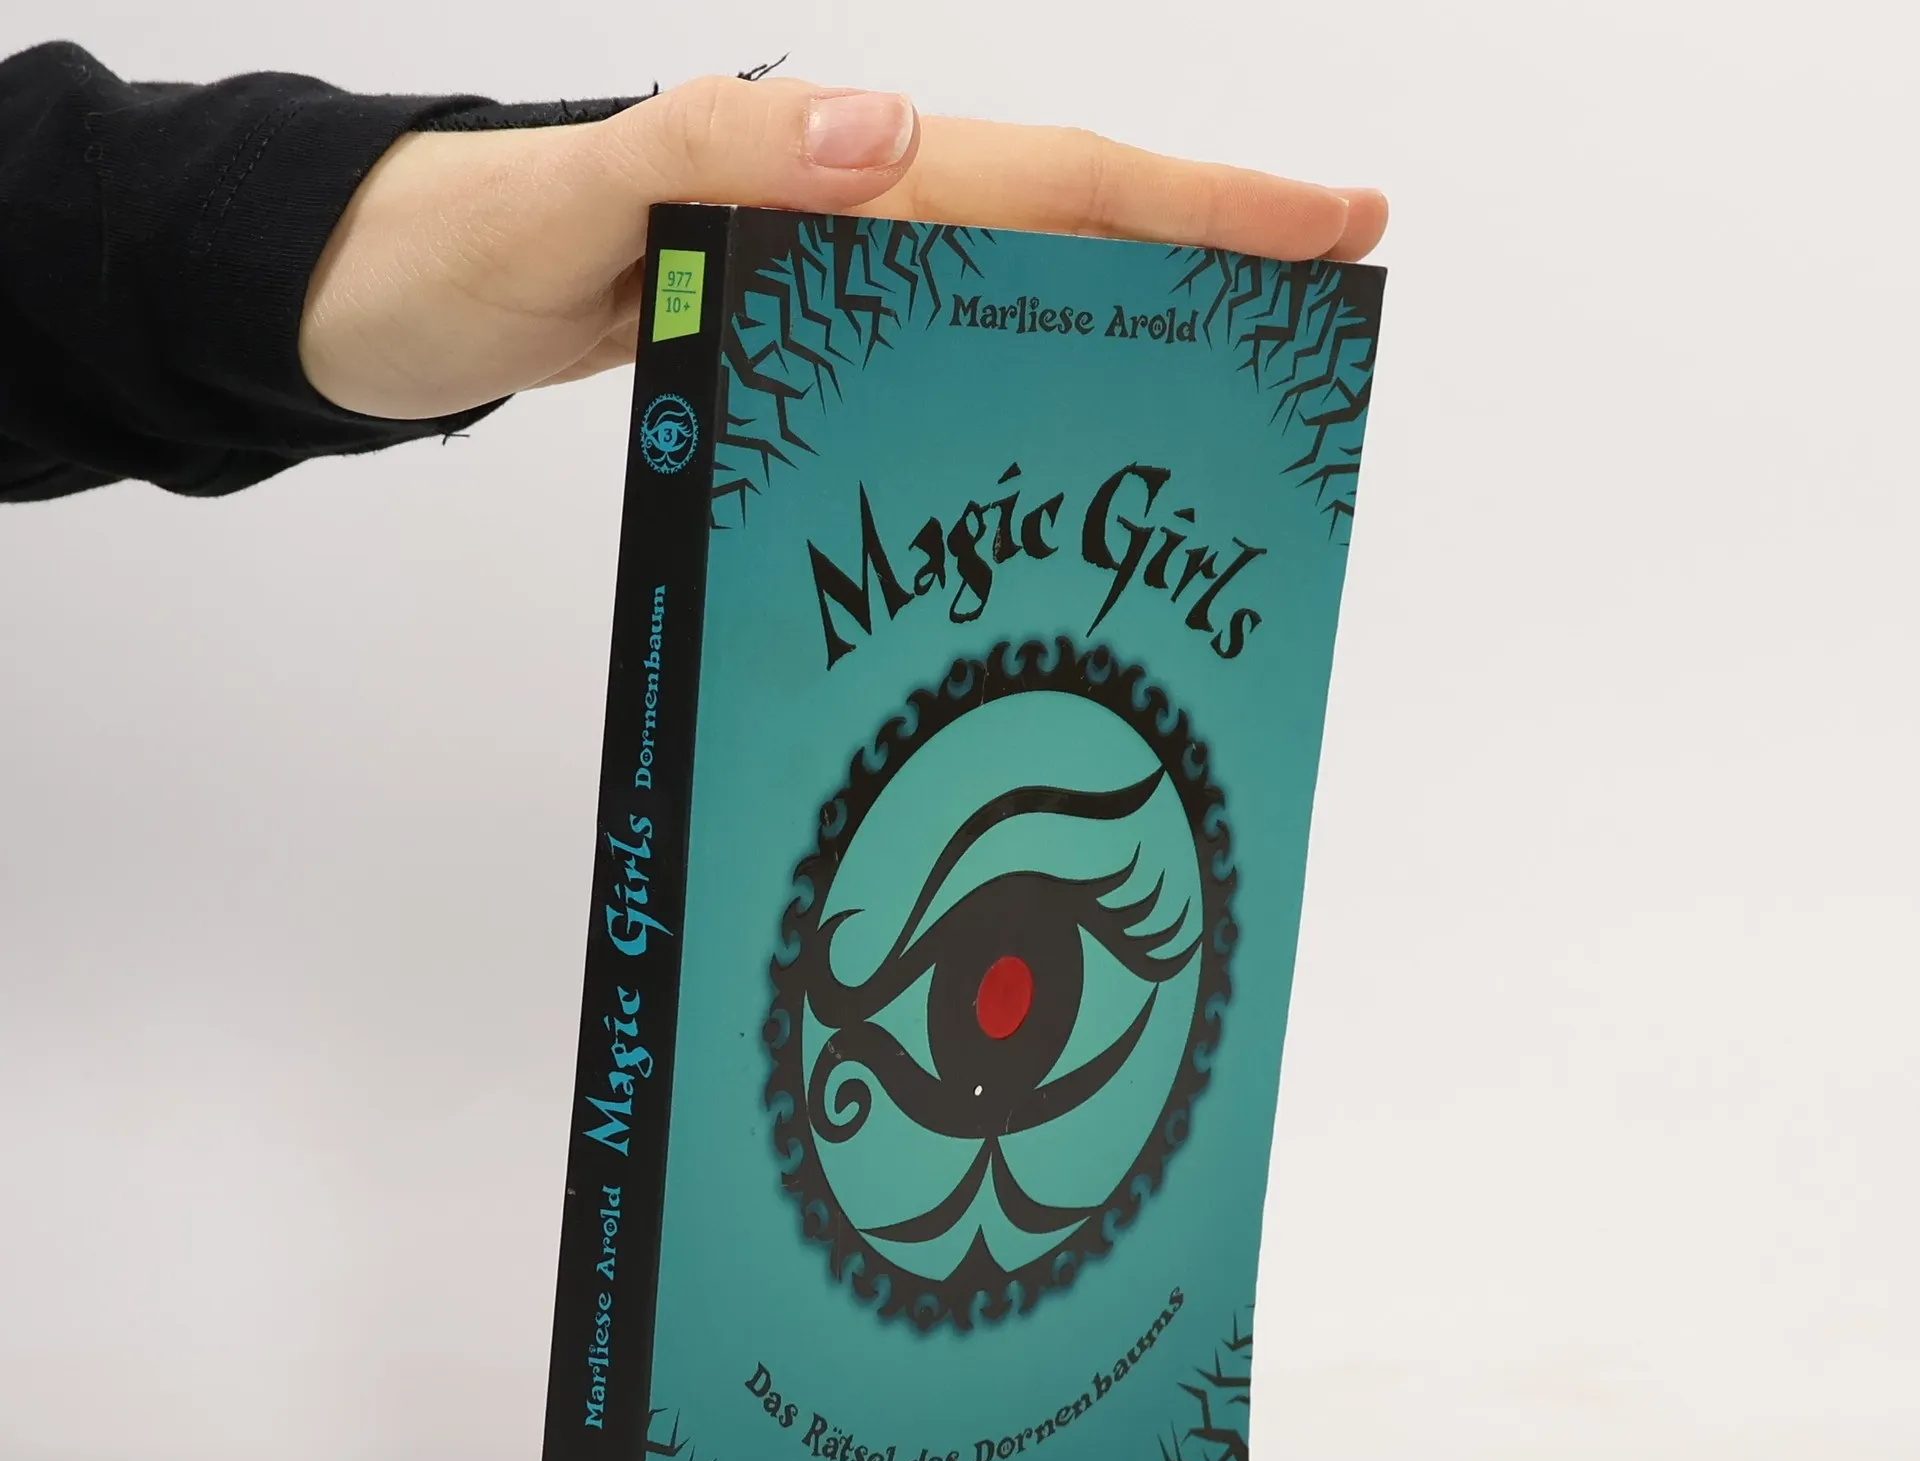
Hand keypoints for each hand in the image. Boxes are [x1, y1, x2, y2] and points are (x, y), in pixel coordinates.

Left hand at [301, 75, 1387, 420]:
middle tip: (1323, 322)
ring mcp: (822, 289)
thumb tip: (884, 133)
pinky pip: (931, 361)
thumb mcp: (565, 199)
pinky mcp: (788, 348)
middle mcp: (846, 226)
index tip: (1334, 225)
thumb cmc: (450, 247)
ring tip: (1226, 407)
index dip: (1202, 206)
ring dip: (1126, 336)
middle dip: (1208, 264)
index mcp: (825, 182)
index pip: (1049, 182)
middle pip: (1064, 233)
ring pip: (1010, 302)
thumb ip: (701, 157)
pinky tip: (1043, 458)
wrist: (374, 293)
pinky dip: (1012, 391)